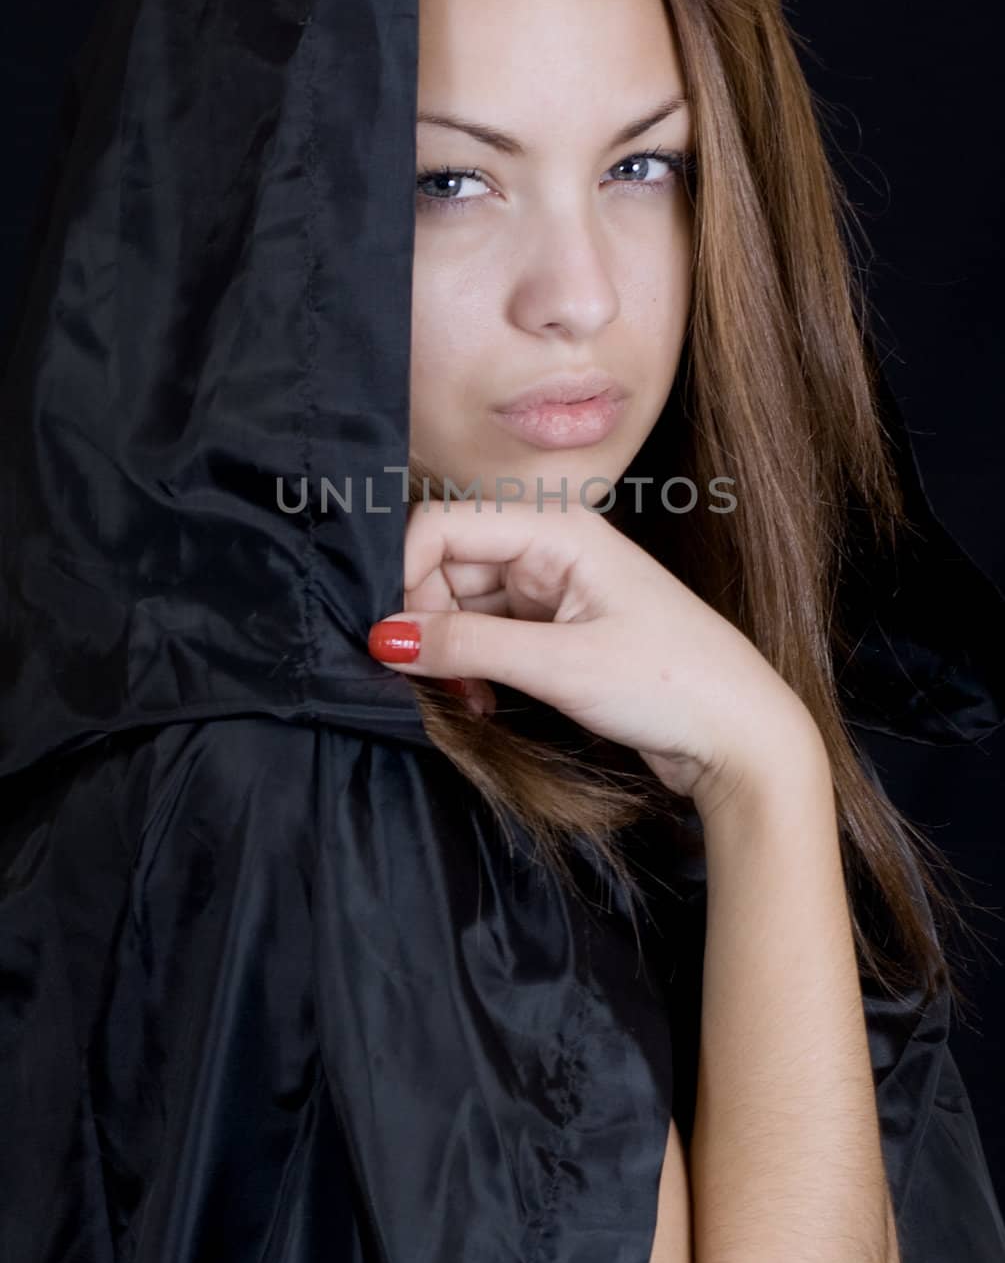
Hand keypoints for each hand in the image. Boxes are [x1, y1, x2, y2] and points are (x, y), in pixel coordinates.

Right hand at [369, 499, 824, 817]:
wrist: (740, 736)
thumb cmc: (671, 684)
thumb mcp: (560, 665)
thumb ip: (466, 646)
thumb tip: (383, 636)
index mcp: (557, 528)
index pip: (443, 526)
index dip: (404, 577)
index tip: (391, 641)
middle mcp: (551, 546)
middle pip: (446, 564)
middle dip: (426, 622)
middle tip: (433, 682)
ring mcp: (553, 587)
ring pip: (462, 603)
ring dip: (450, 652)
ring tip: (467, 702)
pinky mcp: (556, 627)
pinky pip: (487, 633)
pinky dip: (474, 667)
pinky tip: (483, 702)